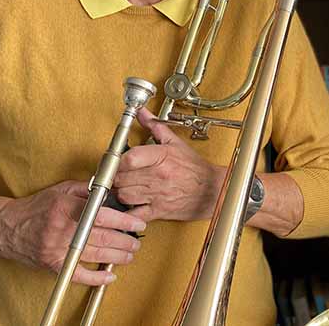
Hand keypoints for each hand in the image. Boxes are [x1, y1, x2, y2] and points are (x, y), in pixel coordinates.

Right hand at [0, 180, 146, 285]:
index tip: (137, 222)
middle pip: (101, 236)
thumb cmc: (36, 207)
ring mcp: (57, 249)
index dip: (122, 220)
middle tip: (137, 240)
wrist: (7, 227)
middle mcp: (62, 229)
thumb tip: (111, 190)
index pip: (100, 214)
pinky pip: (78, 274)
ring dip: (117, 256)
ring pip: (94, 254)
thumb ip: (86, 189)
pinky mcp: (53, 264)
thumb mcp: (61, 190)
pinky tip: (109, 276)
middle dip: (124, 240)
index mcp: (65, 208)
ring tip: (130, 254)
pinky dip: (96, 278)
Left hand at [113, 108, 225, 222]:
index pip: (129, 158)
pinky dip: (126, 214)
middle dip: (116, 176)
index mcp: (162, 157)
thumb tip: (142, 113)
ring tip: (124, 187)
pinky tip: (127, 207)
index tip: (116, 160)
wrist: (211, 190)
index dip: (118, 160)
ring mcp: (157, 195)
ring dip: (120, 192)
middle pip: (122, 178)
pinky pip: (134, 215)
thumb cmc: (194, 169)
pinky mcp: (158, 211)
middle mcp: (158, 176)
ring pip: (124, 195)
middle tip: (117, 174)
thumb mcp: (175, 143)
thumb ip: (155, 127)